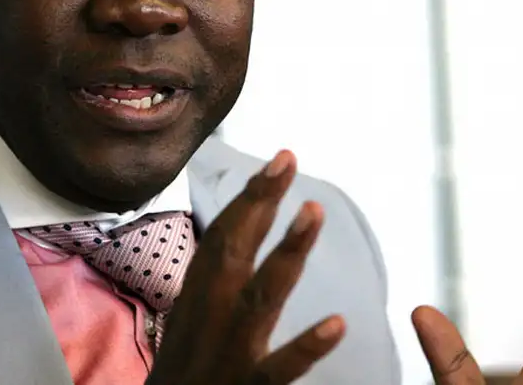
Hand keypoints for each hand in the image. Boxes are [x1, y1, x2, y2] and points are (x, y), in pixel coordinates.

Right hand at [147, 150, 343, 384]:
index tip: (281, 159)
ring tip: (313, 211)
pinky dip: (307, 346)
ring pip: (264, 294)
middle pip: (237, 248)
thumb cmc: (185, 366)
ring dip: (288, 250)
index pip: (226, 235)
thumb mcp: (193, 310)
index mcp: (200, 293)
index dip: (253, 196)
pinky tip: (337, 324)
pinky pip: (282, 366)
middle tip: (286, 159)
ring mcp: (233, 348)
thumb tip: (246, 224)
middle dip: (261, 202)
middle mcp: (213, 312)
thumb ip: (220, 270)